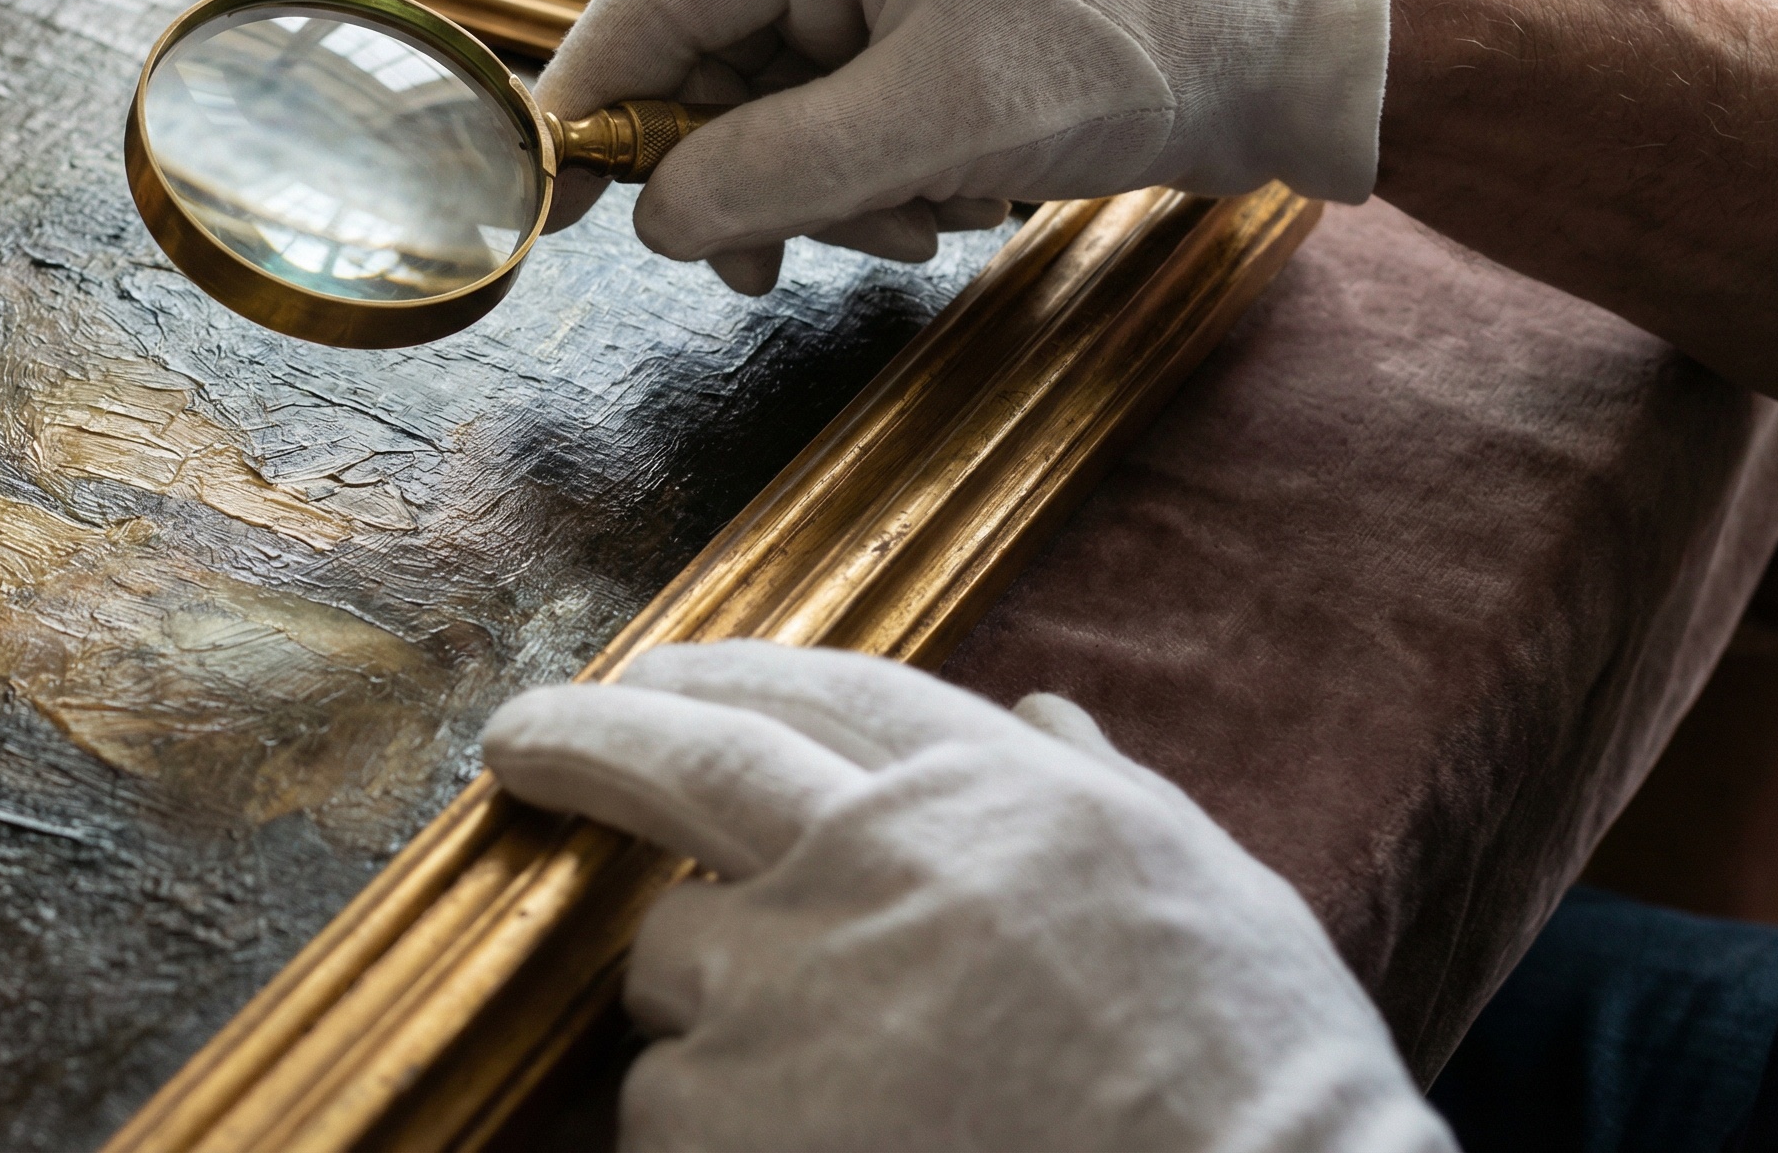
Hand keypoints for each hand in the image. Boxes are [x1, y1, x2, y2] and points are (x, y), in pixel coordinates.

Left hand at [481, 642, 1452, 1152]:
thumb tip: (1043, 717)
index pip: (822, 687)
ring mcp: (788, 982)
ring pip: (669, 961)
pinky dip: (709, 1131)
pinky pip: (665, 1105)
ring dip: (702, 1007)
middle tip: (520, 736)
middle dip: (585, 736)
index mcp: (990, 791)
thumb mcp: (1202, 885)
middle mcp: (871, 855)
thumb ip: (1097, 791)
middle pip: (684, 759)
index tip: (658, 673)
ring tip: (806, 1085)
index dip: (725, 670)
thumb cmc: (1257, 1079)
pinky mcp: (726, 1112)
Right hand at [538, 0, 1394, 293]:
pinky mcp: (924, 33)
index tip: (555, 205)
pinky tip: (955, 202)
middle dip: (749, 179)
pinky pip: (843, 126)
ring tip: (926, 221)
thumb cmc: (1129, 45)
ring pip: (777, 116)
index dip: (591, 103)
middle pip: (709, 71)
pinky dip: (880, 185)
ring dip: (831, 196)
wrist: (1289, 46)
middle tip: (780, 264)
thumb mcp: (935, 119)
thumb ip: (773, 169)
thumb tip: (649, 219)